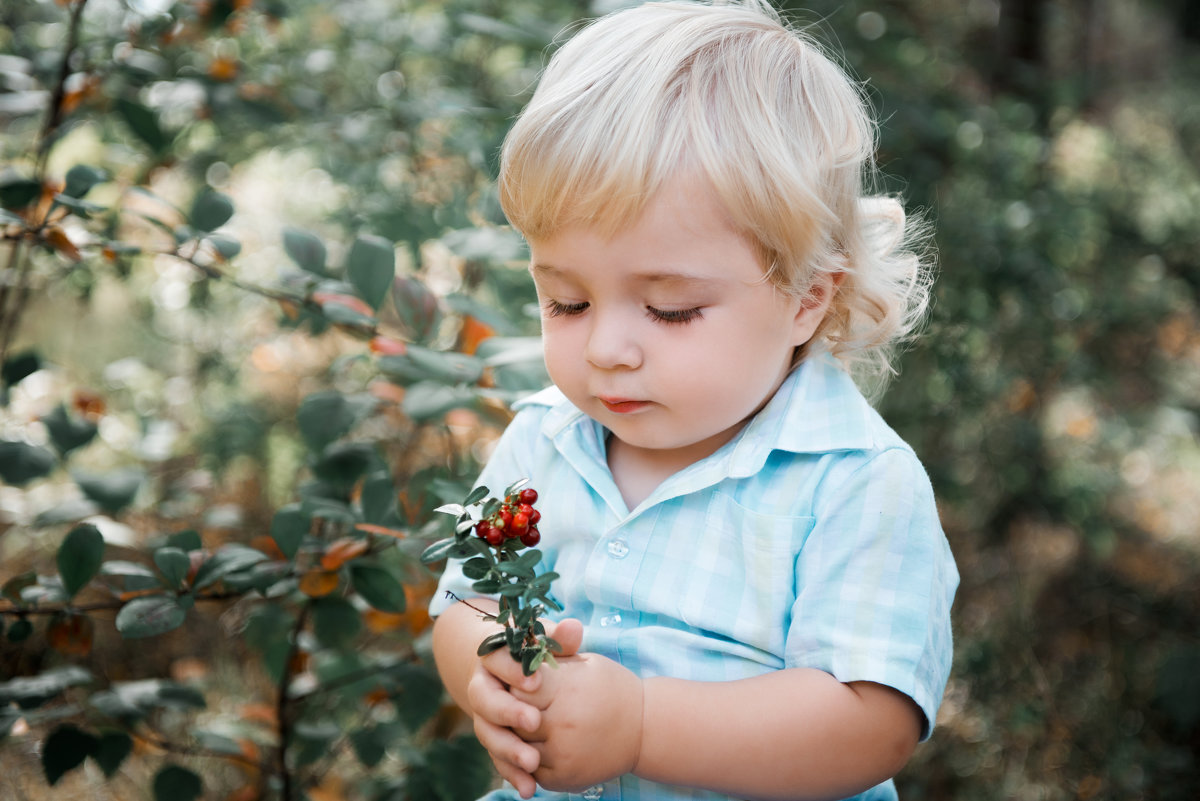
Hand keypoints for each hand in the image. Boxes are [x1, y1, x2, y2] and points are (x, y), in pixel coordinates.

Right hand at [467, 618, 584, 797]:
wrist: (511, 675)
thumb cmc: (534, 652)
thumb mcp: (544, 640)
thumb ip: (558, 637)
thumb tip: (574, 627)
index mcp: (492, 658)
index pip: (496, 660)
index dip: (512, 670)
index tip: (536, 681)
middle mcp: (483, 688)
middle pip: (486, 701)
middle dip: (508, 712)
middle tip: (534, 722)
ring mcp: (485, 717)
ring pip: (488, 734)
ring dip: (509, 751)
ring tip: (533, 764)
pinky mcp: (494, 740)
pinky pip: (498, 758)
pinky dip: (512, 774)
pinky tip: (529, 788)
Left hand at [510, 650, 643, 792]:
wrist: (644, 730)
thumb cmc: (610, 688)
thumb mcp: (586, 662)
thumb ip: (552, 655)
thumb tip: (524, 640)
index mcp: (566, 689)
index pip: (517, 685)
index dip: (516, 683)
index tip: (521, 682)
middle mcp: (562, 723)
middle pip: (513, 717)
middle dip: (512, 710)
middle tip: (519, 703)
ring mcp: (562, 754)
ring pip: (517, 745)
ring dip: (518, 736)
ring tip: (529, 724)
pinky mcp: (562, 778)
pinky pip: (529, 769)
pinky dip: (529, 758)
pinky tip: (542, 744)